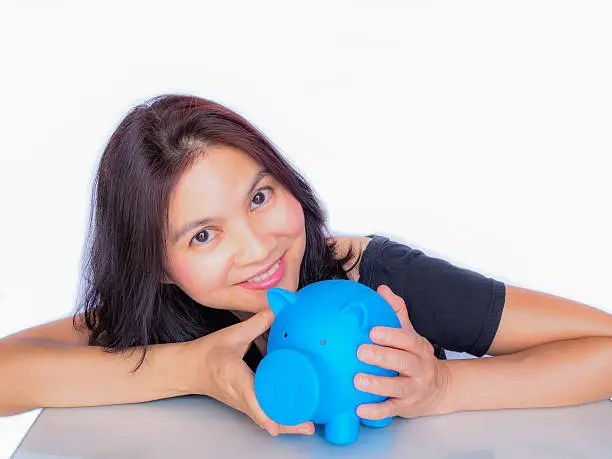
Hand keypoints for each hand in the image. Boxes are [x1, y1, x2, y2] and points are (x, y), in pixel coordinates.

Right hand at [188, 310, 314, 435]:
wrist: (189, 369)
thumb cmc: (207, 353)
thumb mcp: (231, 334)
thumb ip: (257, 323)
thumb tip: (277, 310)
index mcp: (233, 376)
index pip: (249, 396)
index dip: (263, 412)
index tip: (275, 426)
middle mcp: (238, 394)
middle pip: (263, 415)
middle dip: (285, 423)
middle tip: (309, 427)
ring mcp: (241, 404)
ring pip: (264, 419)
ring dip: (285, 424)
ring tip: (308, 426)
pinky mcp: (244, 405)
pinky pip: (263, 415)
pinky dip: (279, 418)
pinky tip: (297, 418)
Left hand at [354, 285, 451, 418]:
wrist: (440, 388)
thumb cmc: (416, 356)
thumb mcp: (410, 333)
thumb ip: (397, 312)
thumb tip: (382, 290)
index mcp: (418, 348)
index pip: (407, 340)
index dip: (391, 335)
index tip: (373, 331)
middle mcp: (419, 369)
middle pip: (403, 362)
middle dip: (382, 358)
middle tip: (361, 352)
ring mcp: (413, 389)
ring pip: (397, 388)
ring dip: (377, 385)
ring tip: (357, 381)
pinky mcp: (406, 407)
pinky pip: (391, 410)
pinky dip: (376, 411)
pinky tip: (360, 409)